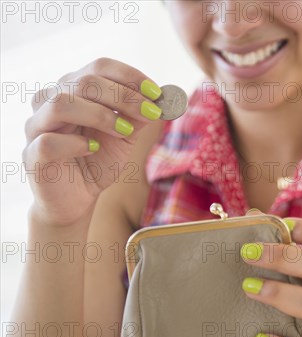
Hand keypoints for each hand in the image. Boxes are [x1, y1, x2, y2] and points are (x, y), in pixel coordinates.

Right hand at [23, 57, 163, 226]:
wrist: (78, 197)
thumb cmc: (99, 160)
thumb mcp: (125, 135)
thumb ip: (139, 116)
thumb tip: (162, 99)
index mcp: (75, 89)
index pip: (100, 68)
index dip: (130, 77)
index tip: (157, 94)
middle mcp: (51, 100)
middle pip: (85, 82)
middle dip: (124, 97)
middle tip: (150, 113)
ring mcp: (38, 126)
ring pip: (61, 103)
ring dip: (101, 115)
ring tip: (124, 131)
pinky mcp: (32, 154)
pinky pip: (49, 140)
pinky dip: (75, 143)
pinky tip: (93, 149)